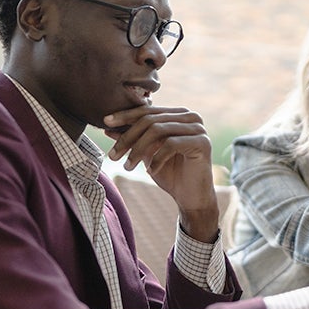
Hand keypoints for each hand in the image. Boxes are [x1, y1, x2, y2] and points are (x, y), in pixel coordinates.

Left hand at [103, 105, 217, 240]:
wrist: (191, 198)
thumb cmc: (170, 174)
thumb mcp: (146, 154)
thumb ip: (132, 138)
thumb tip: (107, 127)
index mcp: (178, 114)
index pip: (148, 110)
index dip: (125, 115)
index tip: (105, 122)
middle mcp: (191, 117)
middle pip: (151, 120)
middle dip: (128, 137)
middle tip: (113, 155)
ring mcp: (198, 129)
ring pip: (158, 130)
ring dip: (138, 149)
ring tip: (128, 166)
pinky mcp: (203, 143)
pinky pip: (171, 144)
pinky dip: (156, 158)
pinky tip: (150, 171)